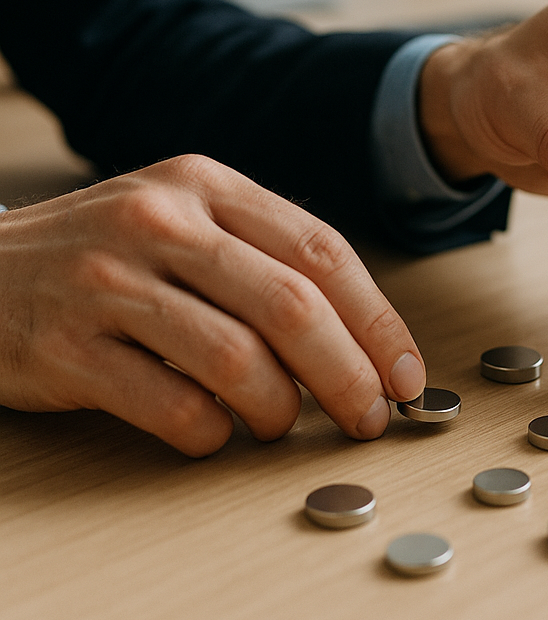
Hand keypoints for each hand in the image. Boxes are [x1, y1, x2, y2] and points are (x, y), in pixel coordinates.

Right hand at [0, 155, 424, 455]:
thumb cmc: (106, 251)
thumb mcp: (185, 219)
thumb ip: (264, 257)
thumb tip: (359, 335)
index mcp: (207, 185)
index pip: (322, 251)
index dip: (378, 319)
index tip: (406, 372)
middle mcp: (163, 223)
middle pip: (293, 307)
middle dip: (349, 374)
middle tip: (370, 416)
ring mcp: (111, 282)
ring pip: (238, 360)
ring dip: (281, 410)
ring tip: (283, 426)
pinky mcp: (69, 348)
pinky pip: (173, 406)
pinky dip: (212, 434)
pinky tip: (216, 432)